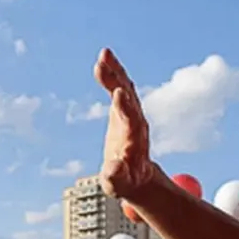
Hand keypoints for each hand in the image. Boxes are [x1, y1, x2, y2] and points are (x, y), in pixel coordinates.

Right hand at [94, 49, 156, 200]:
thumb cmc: (126, 182)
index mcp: (134, 141)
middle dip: (118, 81)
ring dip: (115, 71)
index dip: (125, 107)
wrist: (136, 176)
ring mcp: (131, 113)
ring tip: (104, 54)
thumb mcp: (119, 184)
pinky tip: (102, 60)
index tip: (117, 93)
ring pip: (125, 87)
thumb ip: (116, 176)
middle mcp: (136, 122)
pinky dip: (111, 74)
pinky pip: (118, 87)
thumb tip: (113, 169)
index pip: (131, 121)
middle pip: (129, 98)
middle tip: (106, 64)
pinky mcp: (123, 109)